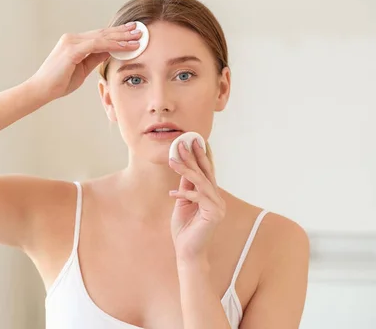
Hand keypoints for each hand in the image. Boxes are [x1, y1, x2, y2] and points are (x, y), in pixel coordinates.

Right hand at [29, 22, 141, 99]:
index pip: (100, 35)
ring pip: (102, 36)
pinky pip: (97, 45)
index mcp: (74, 42)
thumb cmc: (59, 82)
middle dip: (123, 31)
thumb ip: (95, 58)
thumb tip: (111, 51)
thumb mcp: (83, 69)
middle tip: (140, 29)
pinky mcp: (72, 50)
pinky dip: (113, 45)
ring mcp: (71, 42)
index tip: (132, 33)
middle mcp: (72, 38)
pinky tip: (125, 46)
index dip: (117, 33)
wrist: (42, 90)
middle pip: (103, 32)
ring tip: (138, 37)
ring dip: (122, 37)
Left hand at [168, 139, 225, 264]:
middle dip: (194, 156)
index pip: (206, 171)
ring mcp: (218, 206)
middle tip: (183, 141)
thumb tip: (183, 167)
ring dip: (186, 170)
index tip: (193, 140)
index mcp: (210, 195)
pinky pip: (198, 198)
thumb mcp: (183, 202)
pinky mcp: (214, 214)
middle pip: (205, 173)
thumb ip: (186, 186)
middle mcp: (217, 198)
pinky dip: (185, 193)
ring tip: (172, 160)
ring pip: (201, 182)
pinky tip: (172, 193)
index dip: (200, 155)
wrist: (187, 252)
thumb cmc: (184, 228)